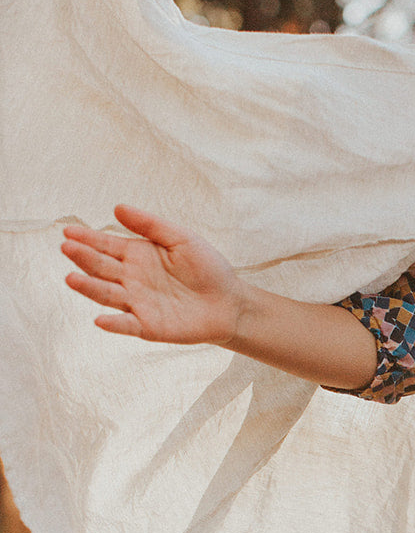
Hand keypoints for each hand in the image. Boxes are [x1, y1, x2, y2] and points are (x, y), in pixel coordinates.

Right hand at [62, 204, 246, 343]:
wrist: (229, 300)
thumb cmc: (206, 267)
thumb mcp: (181, 238)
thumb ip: (151, 225)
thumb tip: (118, 207)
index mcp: (137, 255)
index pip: (106, 246)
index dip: (87, 239)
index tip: (68, 231)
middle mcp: (131, 279)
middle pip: (102, 268)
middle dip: (83, 258)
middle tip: (67, 248)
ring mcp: (136, 303)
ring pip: (107, 295)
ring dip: (89, 288)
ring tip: (71, 278)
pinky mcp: (147, 326)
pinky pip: (127, 325)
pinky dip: (114, 324)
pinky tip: (100, 320)